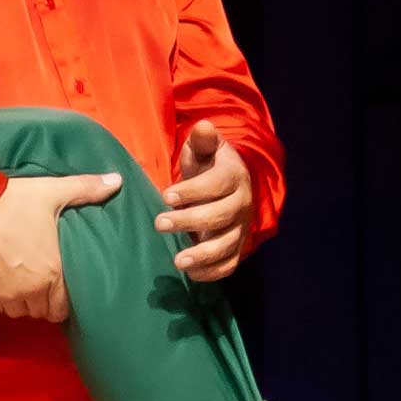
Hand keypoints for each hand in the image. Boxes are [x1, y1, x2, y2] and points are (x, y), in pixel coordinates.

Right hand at [0, 172, 120, 321]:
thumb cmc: (9, 201)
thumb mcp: (50, 191)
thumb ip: (86, 189)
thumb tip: (118, 180)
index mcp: (51, 273)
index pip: (62, 308)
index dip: (61, 297)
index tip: (57, 282)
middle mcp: (28, 292)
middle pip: (40, 311)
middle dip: (41, 298)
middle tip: (38, 277)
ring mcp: (2, 296)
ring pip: (18, 311)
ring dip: (20, 300)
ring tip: (19, 278)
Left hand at [156, 120, 253, 281]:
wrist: (229, 184)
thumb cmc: (209, 165)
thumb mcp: (204, 149)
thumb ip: (202, 140)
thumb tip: (203, 125)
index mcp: (234, 177)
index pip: (216, 185)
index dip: (192, 191)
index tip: (165, 195)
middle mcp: (242, 204)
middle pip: (220, 216)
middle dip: (189, 221)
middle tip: (158, 224)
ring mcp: (241, 228)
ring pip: (227, 244)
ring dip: (203, 255)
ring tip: (177, 261)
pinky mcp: (237, 247)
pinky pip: (230, 264)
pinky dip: (214, 272)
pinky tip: (192, 274)